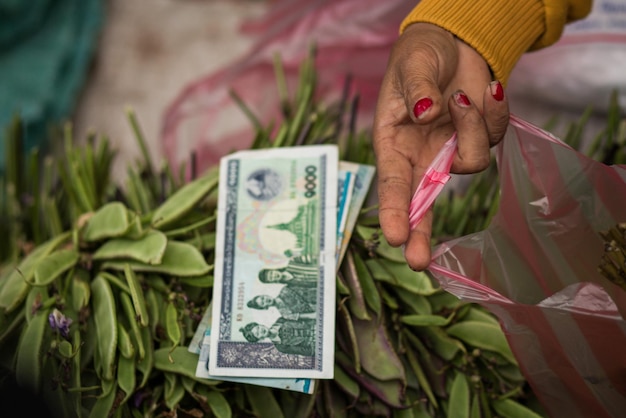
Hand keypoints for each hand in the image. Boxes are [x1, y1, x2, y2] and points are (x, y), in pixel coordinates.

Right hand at [373, 23, 508, 270]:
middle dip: (422, 233)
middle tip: (419, 262)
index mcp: (394, 143)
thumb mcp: (411, 64)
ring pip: (473, 163)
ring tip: (461, 94)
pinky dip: (496, 112)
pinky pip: (495, 137)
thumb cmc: (418, 56)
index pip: (393, 183)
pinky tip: (488, 89)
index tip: (396, 238)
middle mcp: (422, 156)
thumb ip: (417, 90)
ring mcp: (452, 150)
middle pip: (423, 203)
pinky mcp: (479, 139)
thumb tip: (428, 115)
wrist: (451, 43)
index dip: (394, 212)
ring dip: (473, 126)